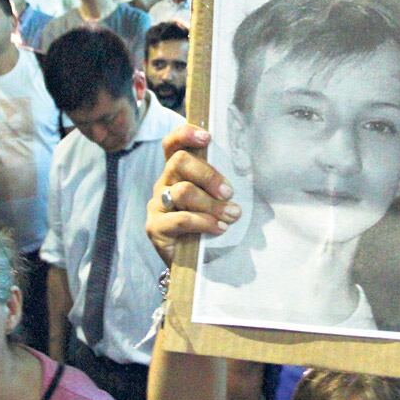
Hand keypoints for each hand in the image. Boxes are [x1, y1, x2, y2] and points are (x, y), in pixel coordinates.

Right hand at [146, 125, 241, 266]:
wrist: (193, 264)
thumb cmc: (209, 225)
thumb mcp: (216, 200)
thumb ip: (221, 185)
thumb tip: (245, 168)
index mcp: (177, 173)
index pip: (172, 144)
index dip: (186, 134)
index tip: (208, 138)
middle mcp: (163, 183)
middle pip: (179, 162)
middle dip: (208, 174)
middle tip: (228, 192)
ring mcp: (156, 205)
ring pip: (182, 191)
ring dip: (212, 203)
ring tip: (231, 215)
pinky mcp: (155, 227)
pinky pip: (182, 218)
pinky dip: (205, 222)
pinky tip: (219, 229)